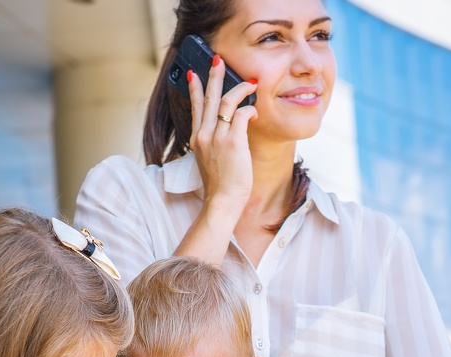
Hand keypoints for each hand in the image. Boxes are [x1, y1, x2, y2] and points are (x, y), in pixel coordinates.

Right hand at [187, 56, 257, 217]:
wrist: (221, 202)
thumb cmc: (221, 188)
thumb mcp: (212, 162)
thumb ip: (216, 145)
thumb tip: (230, 134)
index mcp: (197, 140)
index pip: (195, 108)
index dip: (194, 89)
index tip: (194, 74)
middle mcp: (204, 135)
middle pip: (208, 97)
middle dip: (214, 76)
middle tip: (218, 59)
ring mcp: (217, 137)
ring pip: (227, 101)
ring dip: (240, 88)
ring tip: (251, 82)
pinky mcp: (233, 142)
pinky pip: (243, 113)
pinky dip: (251, 109)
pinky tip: (256, 111)